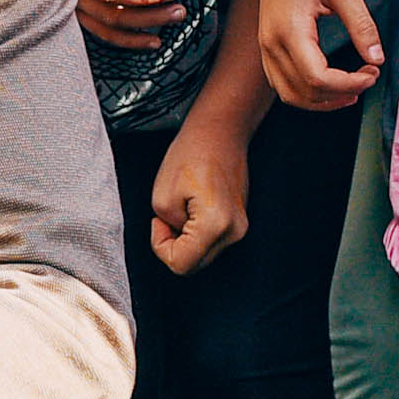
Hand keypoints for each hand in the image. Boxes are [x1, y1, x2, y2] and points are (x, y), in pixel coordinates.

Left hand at [151, 97, 255, 274]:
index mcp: (215, 226)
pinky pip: (211, 242)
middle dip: (174, 245)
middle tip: (166, 217)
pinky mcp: (239, 223)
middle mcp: (234, 232)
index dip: (161, 247)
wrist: (220, 133)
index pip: (181, 265)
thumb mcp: (162, 197)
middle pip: (194, 265)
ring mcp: (240, 228)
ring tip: (182, 209)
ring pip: (202, 255)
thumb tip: (179, 240)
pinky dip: (196, 234)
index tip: (158, 222)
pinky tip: (192, 209)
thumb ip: (167, 230)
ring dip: (185, 240)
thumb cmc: (191, 156)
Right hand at [254, 0, 378, 109]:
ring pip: (290, 94)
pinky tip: (330, 84)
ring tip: (352, 90)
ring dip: (322, 100)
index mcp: (290, 29)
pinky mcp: (267, 45)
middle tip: (369, 76)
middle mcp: (271, 43)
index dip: (348, 84)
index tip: (373, 72)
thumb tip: (378, 59)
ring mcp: (265, 46)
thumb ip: (362, 25)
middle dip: (339, 94)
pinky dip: (306, 92)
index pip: (317, 78)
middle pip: (304, 92)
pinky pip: (282, 83)